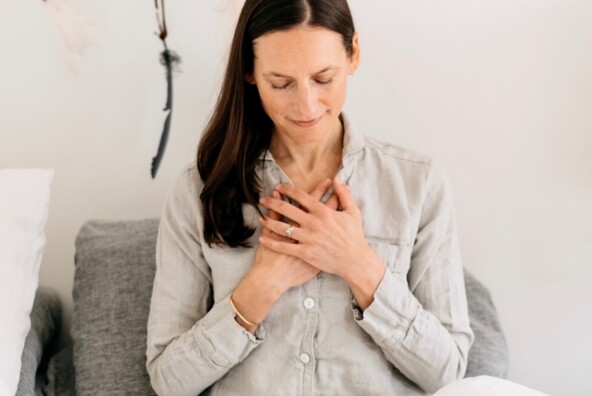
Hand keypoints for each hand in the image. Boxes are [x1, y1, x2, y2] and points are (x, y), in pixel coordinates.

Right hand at [231, 179, 338, 329]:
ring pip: (329, 222)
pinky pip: (329, 238)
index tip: (328, 181)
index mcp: (296, 224)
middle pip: (323, 208)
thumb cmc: (269, 256)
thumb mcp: (268, 232)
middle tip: (338, 184)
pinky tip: (341, 221)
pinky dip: (336, 229)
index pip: (311, 201)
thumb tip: (277, 194)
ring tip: (344, 199)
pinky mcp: (317, 252)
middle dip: (330, 196)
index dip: (320, 190)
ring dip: (336, 209)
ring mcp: (315, 241)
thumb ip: (274, 214)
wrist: (274, 278)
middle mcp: (309, 230)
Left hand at [259, 177, 385, 308]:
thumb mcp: (353, 213)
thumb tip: (338, 180)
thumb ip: (344, 195)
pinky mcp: (305, 253)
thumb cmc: (354, 237)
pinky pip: (284, 246)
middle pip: (287, 209)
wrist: (354, 261)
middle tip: (262, 199)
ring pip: (282, 227)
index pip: (301, 196)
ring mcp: (308, 238)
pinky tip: (262, 238)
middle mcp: (313, 223)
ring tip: (260, 217)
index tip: (278, 187)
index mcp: (323, 212)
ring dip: (269, 221)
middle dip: (272, 202)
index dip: (287, 189)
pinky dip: (271, 242)